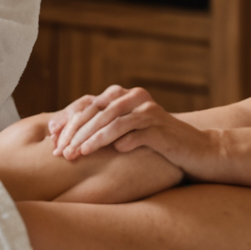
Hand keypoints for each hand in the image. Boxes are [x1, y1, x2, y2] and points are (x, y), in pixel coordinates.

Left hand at [49, 85, 213, 167]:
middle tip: (61, 152)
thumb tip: (60, 135)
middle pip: (96, 111)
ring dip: (91, 138)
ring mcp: (148, 110)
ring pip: (111, 121)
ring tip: (76, 154)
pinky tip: (105, 153)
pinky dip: (118, 141)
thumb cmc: (157, 145)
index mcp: (123, 96)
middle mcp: (134, 97)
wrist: (199, 151)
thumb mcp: (126, 133)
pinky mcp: (160, 126)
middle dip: (75, 132)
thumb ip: (101, 129)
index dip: (67, 121)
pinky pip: (134, 132)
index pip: (87, 105)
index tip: (52, 139)